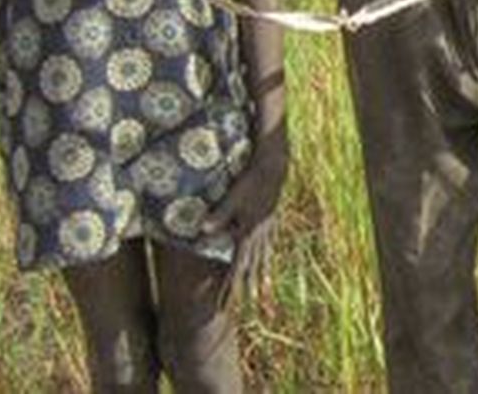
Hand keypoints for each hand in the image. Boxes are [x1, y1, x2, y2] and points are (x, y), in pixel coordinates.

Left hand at [204, 129, 287, 303]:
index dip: (229, 288)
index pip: (236, 268)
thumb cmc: (251, 181)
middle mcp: (258, 237)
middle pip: (250, 270)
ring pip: (262, 261)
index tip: (223, 305)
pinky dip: (265, 261)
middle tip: (239, 310)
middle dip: (244, 291)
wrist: (275, 169)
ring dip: (259, 279)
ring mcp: (266, 231)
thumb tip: (202, 230)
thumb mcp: (233, 198)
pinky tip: (265, 263)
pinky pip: (267, 248)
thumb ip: (219, 215)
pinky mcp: (270, 224)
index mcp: (248, 234)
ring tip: (261, 296)